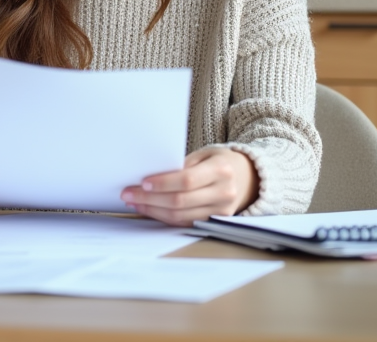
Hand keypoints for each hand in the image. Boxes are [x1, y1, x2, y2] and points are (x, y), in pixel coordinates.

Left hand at [120, 148, 258, 226]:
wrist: (247, 177)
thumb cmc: (219, 161)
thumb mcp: (205, 155)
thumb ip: (182, 165)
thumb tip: (150, 176)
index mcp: (221, 170)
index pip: (187, 180)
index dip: (163, 183)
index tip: (142, 182)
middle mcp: (224, 193)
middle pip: (180, 201)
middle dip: (150, 198)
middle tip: (128, 194)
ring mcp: (221, 211)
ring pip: (180, 215)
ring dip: (153, 210)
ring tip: (134, 202)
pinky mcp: (214, 222)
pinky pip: (184, 222)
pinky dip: (163, 217)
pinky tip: (149, 210)